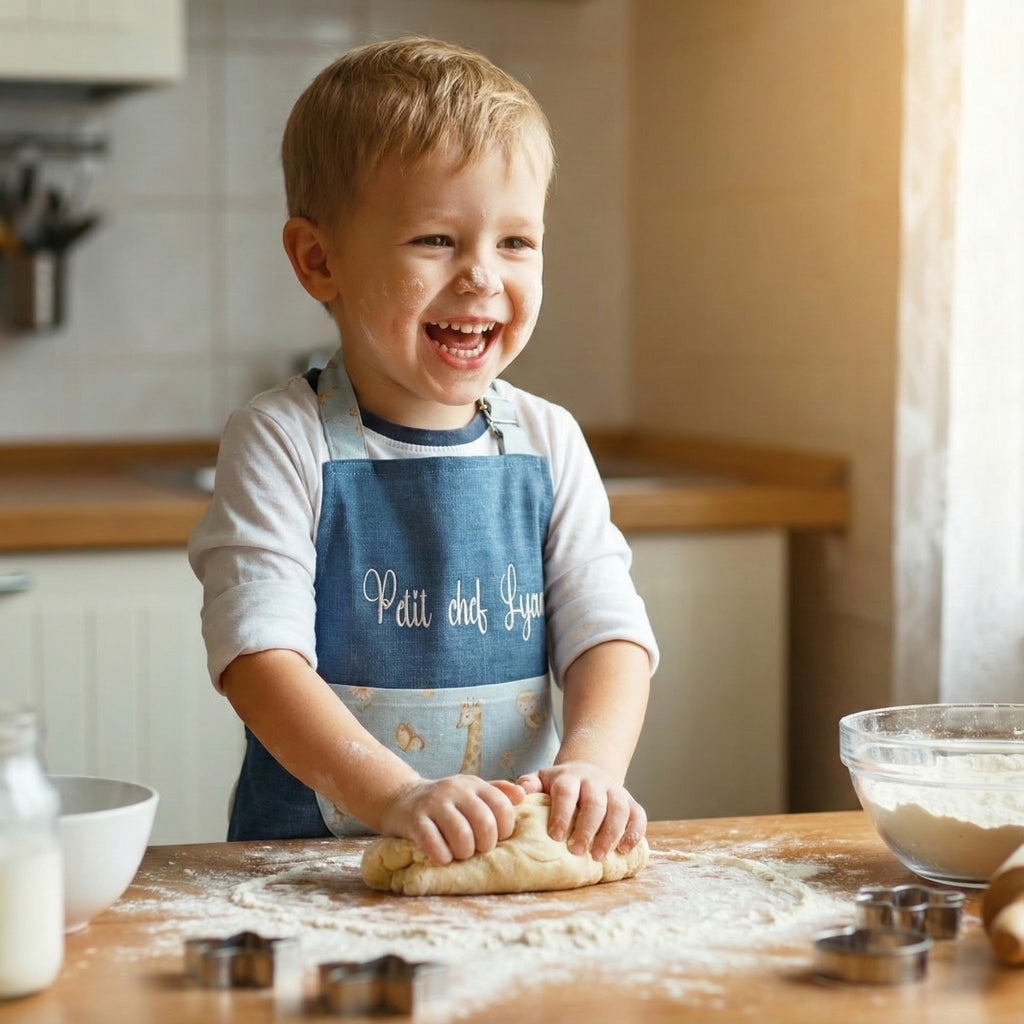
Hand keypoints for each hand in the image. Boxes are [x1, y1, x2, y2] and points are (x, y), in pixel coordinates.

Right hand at [378, 776, 524, 864]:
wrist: (402, 798)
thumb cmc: (445, 802)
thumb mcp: (471, 791)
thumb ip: (498, 793)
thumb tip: (523, 795)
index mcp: (474, 785)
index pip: (502, 807)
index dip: (504, 829)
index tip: (496, 839)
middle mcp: (456, 790)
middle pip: (484, 823)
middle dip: (485, 845)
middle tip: (477, 850)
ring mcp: (434, 803)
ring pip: (461, 836)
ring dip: (464, 853)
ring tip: (459, 854)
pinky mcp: (415, 819)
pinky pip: (433, 843)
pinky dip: (442, 856)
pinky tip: (442, 857)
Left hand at [517, 762, 646, 860]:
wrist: (589, 771)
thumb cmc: (561, 785)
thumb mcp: (542, 779)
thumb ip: (528, 785)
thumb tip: (518, 795)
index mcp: (569, 777)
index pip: (566, 791)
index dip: (562, 813)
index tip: (555, 836)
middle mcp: (594, 781)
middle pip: (595, 802)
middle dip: (586, 828)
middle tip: (576, 851)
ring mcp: (615, 791)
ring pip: (619, 809)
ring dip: (610, 834)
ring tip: (598, 856)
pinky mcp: (631, 802)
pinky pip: (638, 816)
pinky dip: (634, 833)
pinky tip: (624, 850)